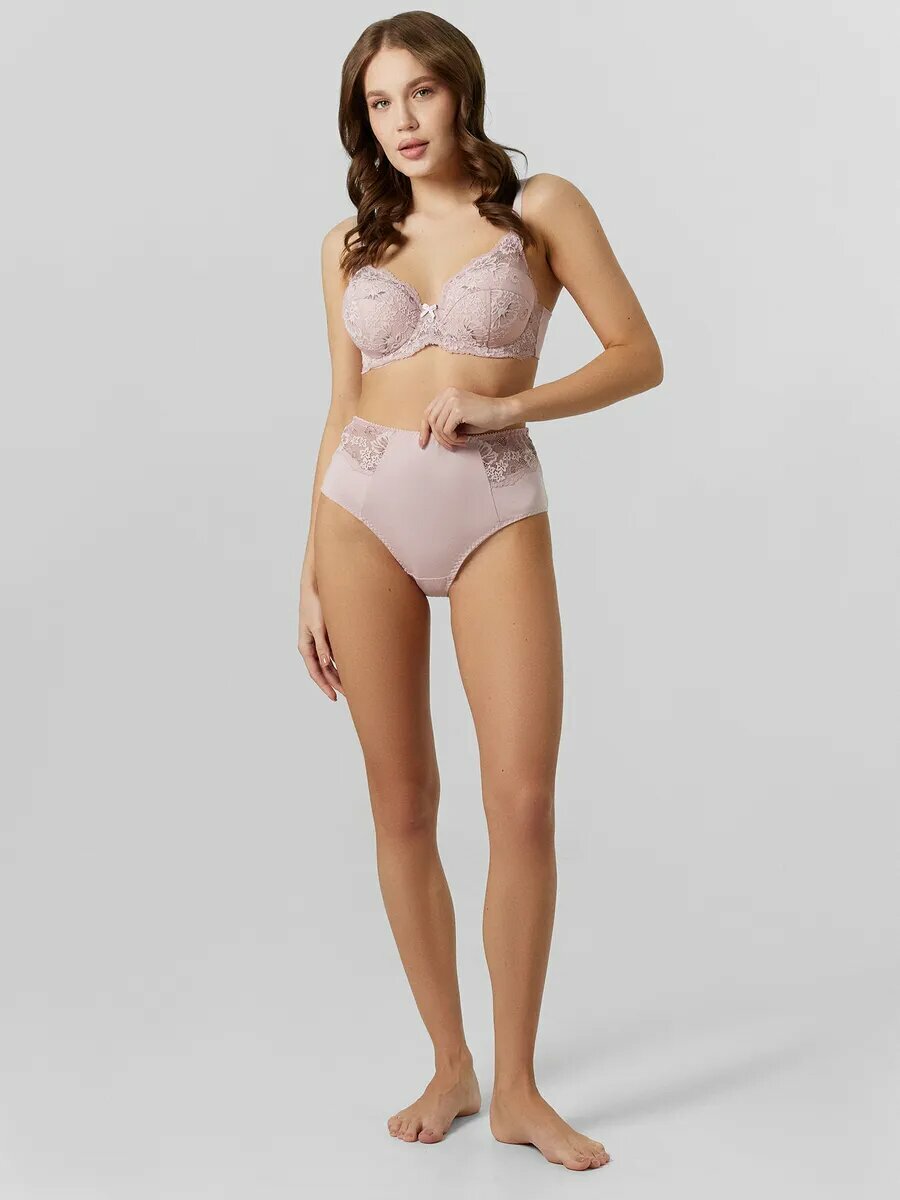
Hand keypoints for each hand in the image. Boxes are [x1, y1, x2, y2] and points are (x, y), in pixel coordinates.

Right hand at [298, 575, 344, 701]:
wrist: (317, 586)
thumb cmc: (314, 604)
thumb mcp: (318, 626)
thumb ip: (322, 646)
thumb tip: (326, 665)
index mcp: (305, 646)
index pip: (315, 672)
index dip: (324, 686)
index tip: (335, 697)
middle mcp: (312, 646)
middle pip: (324, 671)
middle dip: (335, 684)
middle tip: (350, 695)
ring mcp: (320, 641)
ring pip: (330, 664)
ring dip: (340, 674)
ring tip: (353, 685)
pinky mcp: (327, 634)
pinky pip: (335, 653)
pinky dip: (342, 662)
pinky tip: (352, 667)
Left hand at [418, 387, 516, 449]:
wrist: (501, 412)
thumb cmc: (482, 417)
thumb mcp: (459, 419)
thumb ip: (444, 422)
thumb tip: (429, 436)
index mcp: (446, 393)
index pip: (427, 412)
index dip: (424, 429)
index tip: (423, 443)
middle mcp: (447, 394)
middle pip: (430, 421)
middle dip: (438, 438)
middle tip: (449, 447)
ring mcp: (452, 400)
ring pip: (438, 427)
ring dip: (448, 439)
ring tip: (459, 442)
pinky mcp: (458, 409)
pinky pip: (446, 430)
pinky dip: (454, 438)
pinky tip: (464, 438)